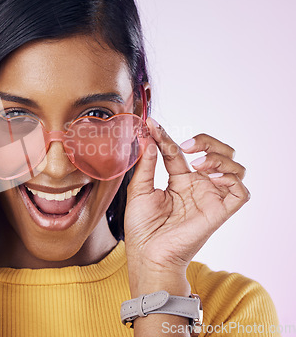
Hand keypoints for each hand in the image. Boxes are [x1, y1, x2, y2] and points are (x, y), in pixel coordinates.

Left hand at [124, 117, 248, 276]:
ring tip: (198, 164)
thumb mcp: (139, 189)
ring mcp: (210, 198)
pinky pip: (241, 192)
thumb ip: (146, 164)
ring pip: (235, 168)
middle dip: (206, 141)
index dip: (167, 136)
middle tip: (186, 145)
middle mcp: (198, 186)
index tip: (152, 126)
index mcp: (179, 180)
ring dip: (219, 158)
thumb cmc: (142, 227)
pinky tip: (211, 178)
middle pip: (218, 153)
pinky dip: (232, 179)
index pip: (180, 151)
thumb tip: (148, 138)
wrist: (147, 253)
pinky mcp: (219, 212)